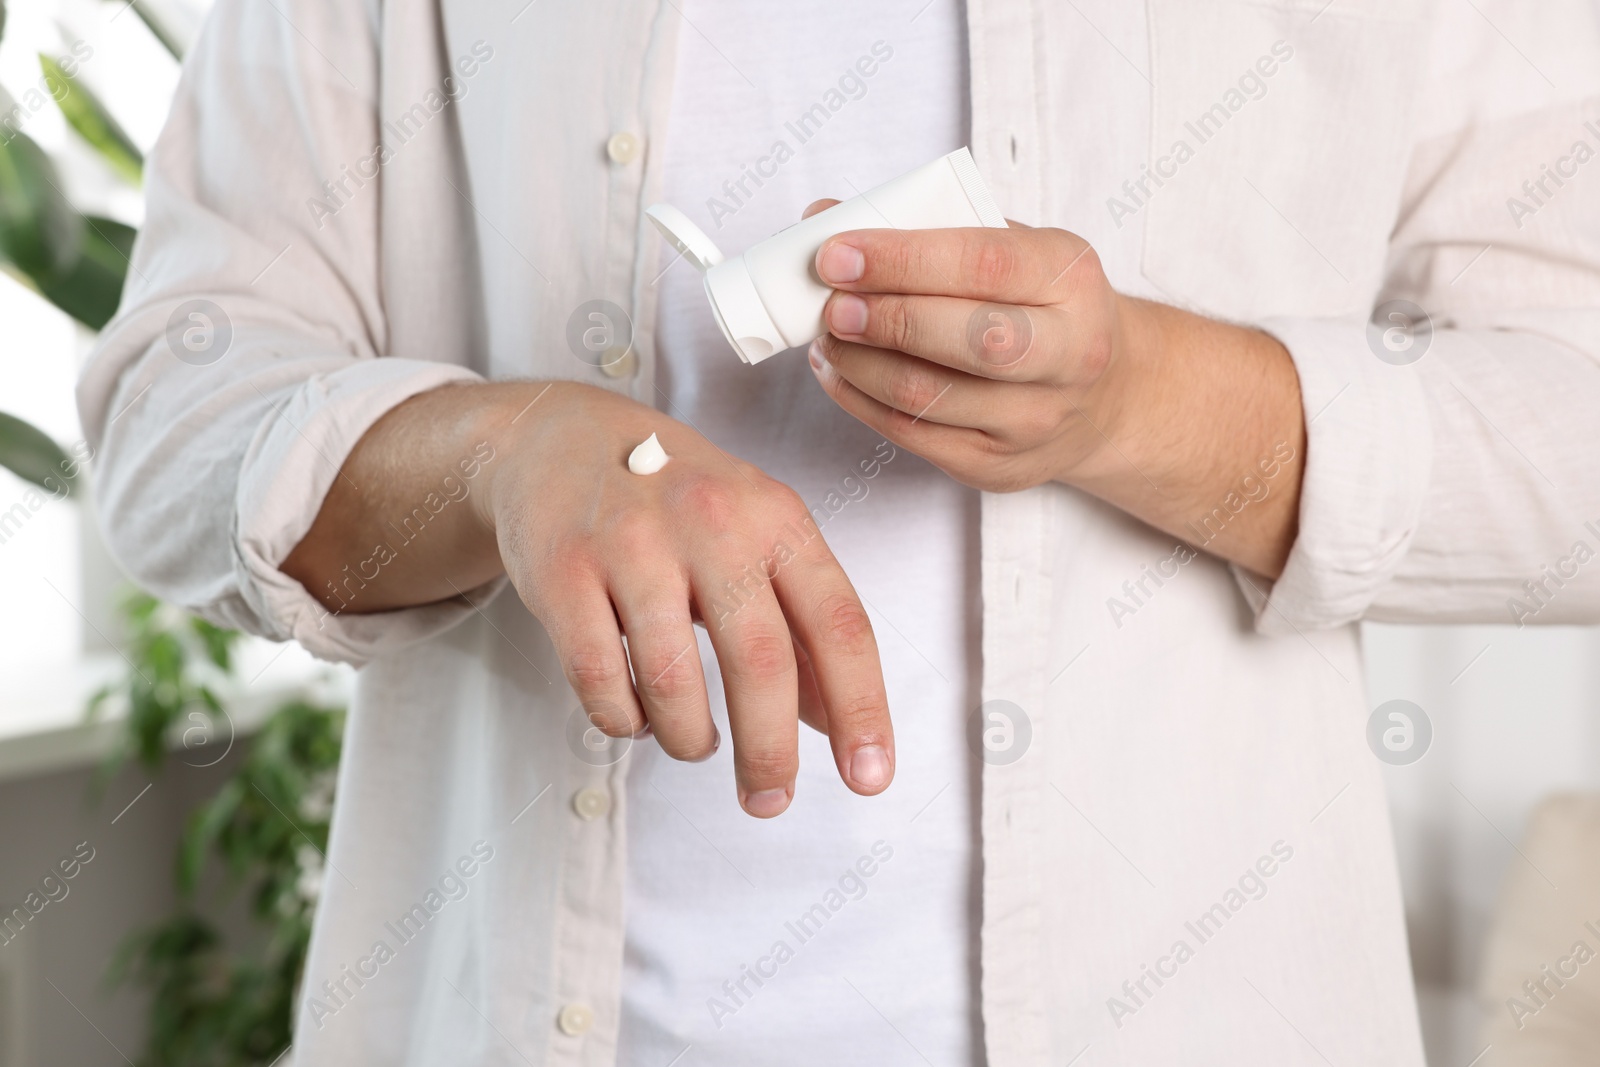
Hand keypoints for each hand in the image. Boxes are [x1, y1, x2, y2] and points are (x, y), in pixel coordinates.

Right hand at [477, 382, 892, 816]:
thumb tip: (836, 722)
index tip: (869, 779)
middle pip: (761, 663)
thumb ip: (798, 621)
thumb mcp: (754, 536)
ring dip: (690, 739)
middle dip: (769, 753)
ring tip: (694, 743)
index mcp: (776, 517)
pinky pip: (602, 680)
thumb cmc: (676, 499)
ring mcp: (632, 543)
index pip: (840, 623)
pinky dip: (623, 719)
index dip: (862, 709)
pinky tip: (633, 712)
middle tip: (769, 801)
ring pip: (674, 684)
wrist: (558, 435)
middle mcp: (712, 522)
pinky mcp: (564, 569)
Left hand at [804, 204, 1132, 492]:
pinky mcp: (996, 465)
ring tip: (827, 335)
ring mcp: (1034, 418)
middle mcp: (1068, 353)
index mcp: (1072, 280)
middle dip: (886, 318)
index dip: (903, 259)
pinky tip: (838, 372)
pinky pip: (912, 434)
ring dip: (860, 364)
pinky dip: (860, 400)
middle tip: (831, 304)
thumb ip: (931, 229)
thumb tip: (825, 216)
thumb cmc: (1041, 308)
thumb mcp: (1016, 251)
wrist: (1103, 399)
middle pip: (969, 340)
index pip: (986, 263)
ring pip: (929, 396)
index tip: (838, 253)